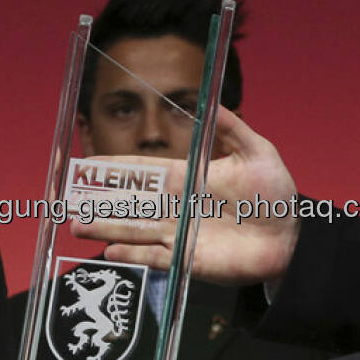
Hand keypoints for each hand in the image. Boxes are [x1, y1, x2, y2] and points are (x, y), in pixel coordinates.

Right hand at [71, 108, 300, 285]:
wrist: (291, 237)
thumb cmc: (276, 194)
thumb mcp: (257, 152)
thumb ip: (232, 128)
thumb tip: (214, 100)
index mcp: (189, 178)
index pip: (144, 171)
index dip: (115, 169)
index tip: (87, 167)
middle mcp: (178, 206)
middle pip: (131, 202)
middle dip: (100, 202)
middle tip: (68, 200)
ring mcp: (180, 233)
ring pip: (136, 229)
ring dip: (107, 228)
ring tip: (78, 225)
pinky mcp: (189, 260)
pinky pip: (156, 257)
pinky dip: (134, 254)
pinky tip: (111, 252)